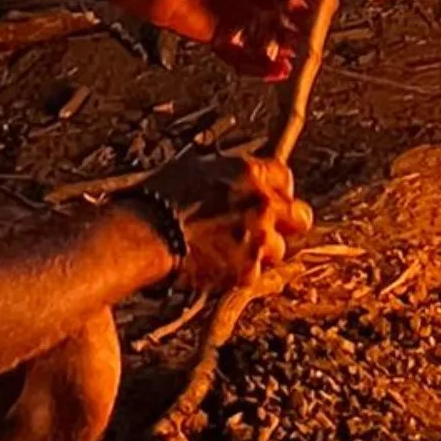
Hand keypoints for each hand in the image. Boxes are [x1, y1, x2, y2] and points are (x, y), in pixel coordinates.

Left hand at [109, 0, 321, 81]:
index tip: (323, 17)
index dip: (311, 3)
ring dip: (279, 50)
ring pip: (267, 38)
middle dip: (298, 31)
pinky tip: (274, 72)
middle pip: (285, 17)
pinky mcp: (218, 37)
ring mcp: (235, 16)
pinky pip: (243, 55)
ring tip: (290, 61)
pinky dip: (259, 66)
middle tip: (308, 44)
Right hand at [147, 151, 311, 294]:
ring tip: (232, 252)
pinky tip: (219, 267)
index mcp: (251, 173)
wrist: (140, 235)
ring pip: (280, 249)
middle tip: (265, 229)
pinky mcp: (246, 270)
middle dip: (285, 223)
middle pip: (300, 216)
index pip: (285, 178)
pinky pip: (256, 274)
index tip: (268, 198)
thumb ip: (226, 170)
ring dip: (261, 252)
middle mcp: (262, 204)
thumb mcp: (193, 166)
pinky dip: (240, 273)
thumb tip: (234, 172)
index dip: (276, 190)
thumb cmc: (157, 197)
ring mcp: (258, 239)